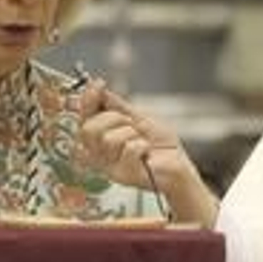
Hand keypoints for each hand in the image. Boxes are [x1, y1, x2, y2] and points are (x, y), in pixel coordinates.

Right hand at [76, 81, 217, 226]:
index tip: (97, 85)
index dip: (87, 101)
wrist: (179, 166)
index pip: (83, 119)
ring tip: (142, 140)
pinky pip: (128, 149)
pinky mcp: (122, 176)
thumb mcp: (138, 118)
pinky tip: (147, 152)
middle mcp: (100, 155)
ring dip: (131, 133)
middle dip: (112, 118)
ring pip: (108, 139)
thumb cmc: (161, 146)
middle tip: (130, 124)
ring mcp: (110, 167)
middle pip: (88, 129)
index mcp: (101, 141)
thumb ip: (115, 105)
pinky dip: (142, 145)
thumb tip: (96, 86)